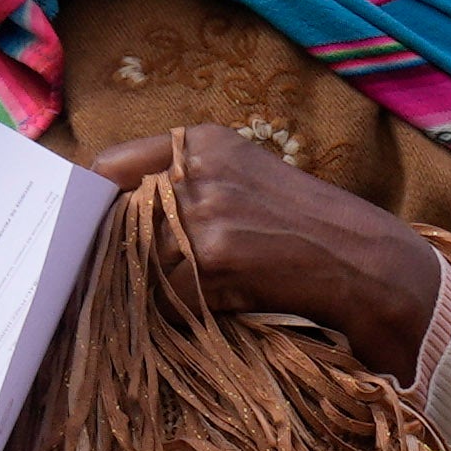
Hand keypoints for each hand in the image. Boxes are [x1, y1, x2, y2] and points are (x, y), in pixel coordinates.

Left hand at [91, 124, 450, 378]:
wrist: (367, 262)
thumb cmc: (305, 226)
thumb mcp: (243, 179)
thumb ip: (183, 184)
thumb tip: (109, 217)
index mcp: (200, 142)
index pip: (107, 168)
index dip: (89, 206)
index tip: (84, 233)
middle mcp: (196, 167)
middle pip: (115, 221)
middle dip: (120, 254)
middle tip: (122, 278)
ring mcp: (204, 211)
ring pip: (140, 262)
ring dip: (154, 288)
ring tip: (196, 292)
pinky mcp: (216, 256)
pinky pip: (168, 294)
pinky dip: (183, 309)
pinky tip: (219, 304)